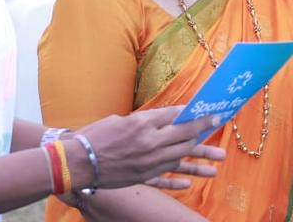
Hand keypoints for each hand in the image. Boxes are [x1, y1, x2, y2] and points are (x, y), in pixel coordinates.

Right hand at [75, 106, 225, 189]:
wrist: (74, 162)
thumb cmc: (96, 136)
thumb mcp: (123, 120)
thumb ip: (147, 121)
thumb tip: (170, 118)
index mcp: (143, 123)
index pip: (176, 115)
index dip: (194, 112)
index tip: (208, 110)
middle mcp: (149, 143)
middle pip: (184, 135)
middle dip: (204, 129)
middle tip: (218, 124)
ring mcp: (147, 162)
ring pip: (181, 158)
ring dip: (201, 158)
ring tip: (219, 159)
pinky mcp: (141, 177)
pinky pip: (165, 178)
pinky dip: (178, 180)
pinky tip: (190, 183)